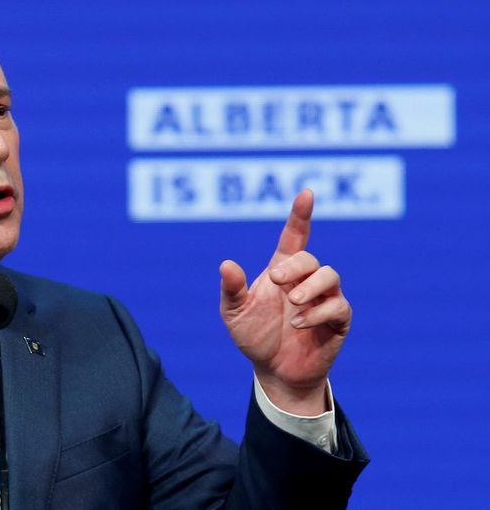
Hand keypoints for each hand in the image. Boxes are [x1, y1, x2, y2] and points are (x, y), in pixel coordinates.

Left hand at [219, 189, 351, 415]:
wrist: (273, 372)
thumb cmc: (254, 336)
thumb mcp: (234, 313)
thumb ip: (232, 289)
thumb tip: (226, 264)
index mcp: (281, 271)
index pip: (295, 236)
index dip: (300, 215)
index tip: (305, 193)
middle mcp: (305, 280)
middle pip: (310, 258)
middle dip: (295, 267)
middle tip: (277, 282)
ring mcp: (324, 299)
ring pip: (331, 276)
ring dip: (311, 287)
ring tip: (293, 304)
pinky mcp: (338, 321)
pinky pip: (339, 307)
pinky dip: (319, 313)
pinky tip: (299, 324)